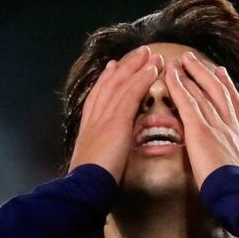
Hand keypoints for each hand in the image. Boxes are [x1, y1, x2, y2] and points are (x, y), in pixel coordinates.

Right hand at [68, 46, 163, 182]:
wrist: (86, 185)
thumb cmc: (90, 181)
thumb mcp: (94, 160)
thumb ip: (101, 148)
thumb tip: (107, 147)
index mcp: (88, 126)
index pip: (98, 95)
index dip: (107, 80)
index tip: (114, 66)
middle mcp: (95, 116)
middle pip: (110, 84)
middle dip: (125, 67)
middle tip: (139, 53)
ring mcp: (105, 116)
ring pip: (121, 85)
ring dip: (137, 67)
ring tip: (150, 54)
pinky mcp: (117, 121)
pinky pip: (131, 94)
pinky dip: (142, 79)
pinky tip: (152, 68)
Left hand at [165, 51, 238, 189]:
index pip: (235, 104)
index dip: (227, 86)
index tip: (221, 73)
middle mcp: (231, 125)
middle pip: (218, 90)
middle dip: (205, 72)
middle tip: (193, 58)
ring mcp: (216, 125)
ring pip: (202, 92)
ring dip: (189, 74)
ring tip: (180, 60)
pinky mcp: (200, 130)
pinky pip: (187, 103)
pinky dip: (179, 86)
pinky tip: (171, 75)